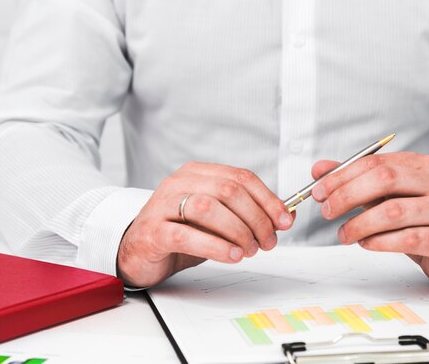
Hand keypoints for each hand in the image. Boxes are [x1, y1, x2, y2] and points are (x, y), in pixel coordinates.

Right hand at [117, 162, 293, 286]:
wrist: (140, 252)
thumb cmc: (183, 233)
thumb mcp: (220, 221)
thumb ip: (250, 215)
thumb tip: (288, 215)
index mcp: (198, 173)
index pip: (241, 177)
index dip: (268, 199)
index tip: (284, 221)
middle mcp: (179, 183)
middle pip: (228, 190)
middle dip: (256, 218)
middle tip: (268, 241)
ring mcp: (162, 205)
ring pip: (207, 208)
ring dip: (238, 231)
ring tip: (250, 250)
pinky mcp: (153, 231)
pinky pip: (186, 235)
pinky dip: (215, 246)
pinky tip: (232, 255)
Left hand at [311, 152, 428, 288]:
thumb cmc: (420, 221)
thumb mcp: (387, 197)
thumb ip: (355, 182)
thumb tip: (319, 170)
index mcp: (419, 165)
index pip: (374, 162)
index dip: (342, 176)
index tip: (319, 192)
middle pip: (384, 179)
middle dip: (348, 195)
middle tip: (328, 212)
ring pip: (393, 211)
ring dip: (360, 224)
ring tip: (345, 234)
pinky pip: (408, 238)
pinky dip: (380, 242)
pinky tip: (367, 244)